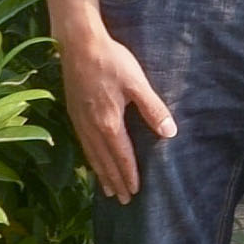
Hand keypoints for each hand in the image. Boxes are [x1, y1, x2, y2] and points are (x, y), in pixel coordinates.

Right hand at [47, 0, 175, 202]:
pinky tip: (92, 160)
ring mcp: (79, 120)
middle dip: (115, 181)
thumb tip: (169, 133)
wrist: (78, 44)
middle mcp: (91, 127)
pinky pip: (83, 144)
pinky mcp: (73, 112)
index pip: (121, 156)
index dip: (129, 174)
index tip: (135, 192)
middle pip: (104, 161)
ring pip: (91, 155)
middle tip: (123, 200)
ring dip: (101, 173)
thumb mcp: (137, 83)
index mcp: (108, 123)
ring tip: (108, 189)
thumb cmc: (111, 61)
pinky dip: (90, 158)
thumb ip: (153, 108)